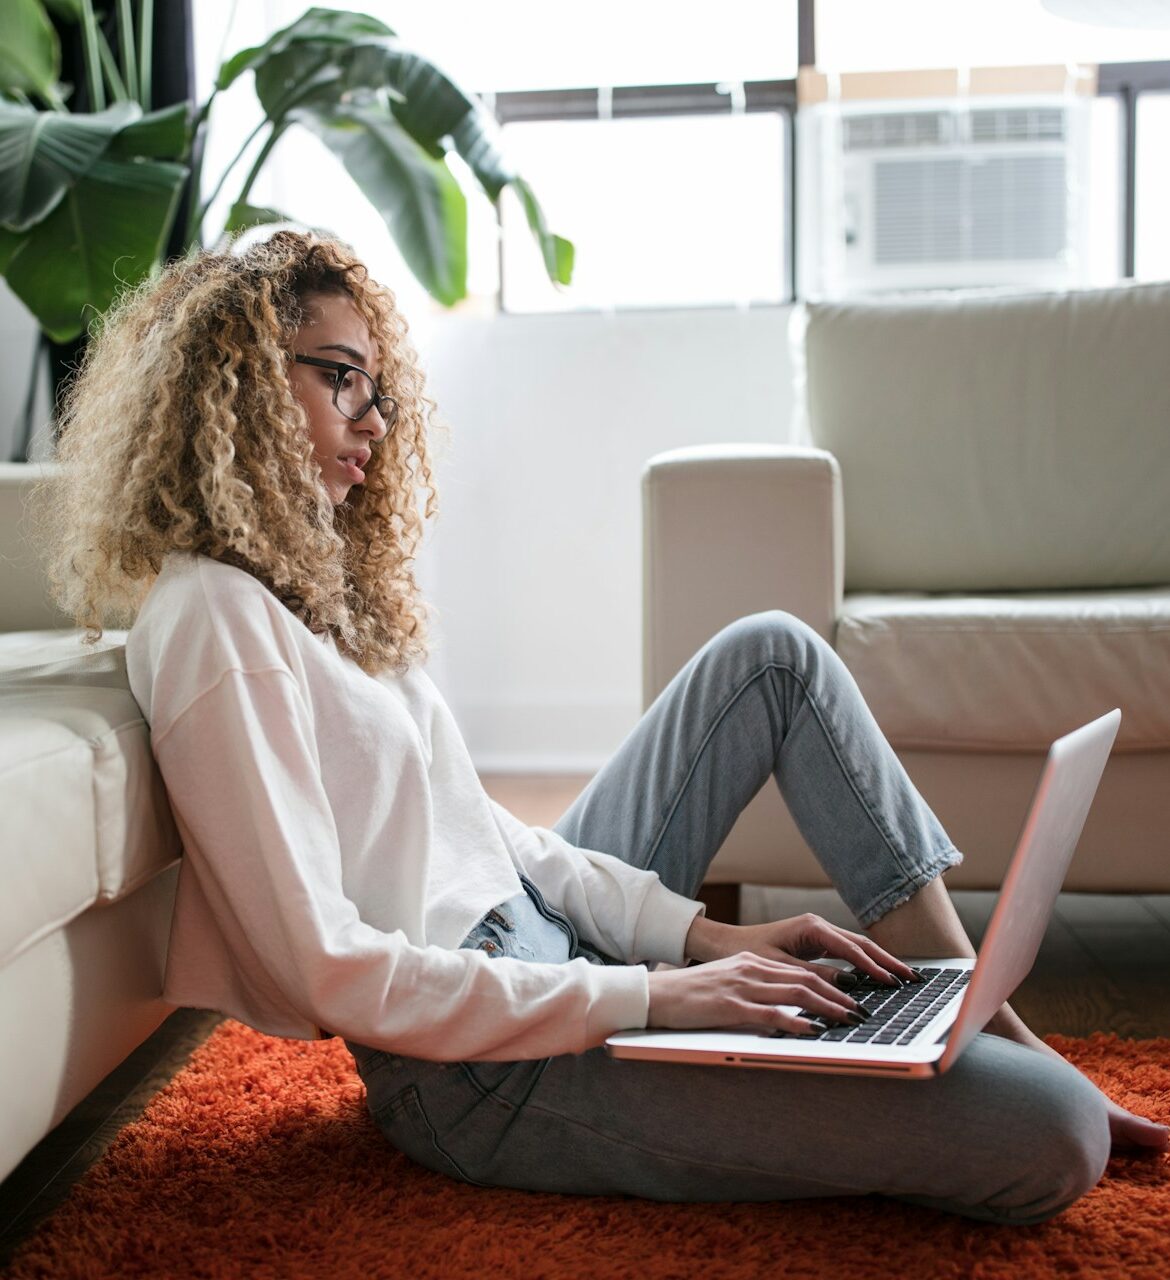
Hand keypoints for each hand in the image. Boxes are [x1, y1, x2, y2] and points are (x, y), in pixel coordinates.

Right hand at [647, 950, 867, 1035]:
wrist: (656, 994)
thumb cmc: (689, 995)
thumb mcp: (726, 984)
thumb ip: (754, 990)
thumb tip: (784, 1008)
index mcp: (751, 962)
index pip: (800, 971)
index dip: (830, 984)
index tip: (851, 998)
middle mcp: (751, 969)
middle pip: (805, 979)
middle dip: (839, 996)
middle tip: (862, 1011)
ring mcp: (741, 986)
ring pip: (796, 993)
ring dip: (828, 1008)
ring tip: (849, 1020)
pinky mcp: (731, 1006)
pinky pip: (771, 1014)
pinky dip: (797, 1021)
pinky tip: (814, 1030)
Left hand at [684, 911, 918, 987]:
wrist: (726, 944)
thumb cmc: (747, 953)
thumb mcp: (780, 968)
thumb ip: (814, 976)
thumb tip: (848, 986)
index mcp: (812, 927)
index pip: (852, 949)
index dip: (873, 968)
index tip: (893, 983)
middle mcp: (819, 926)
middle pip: (862, 944)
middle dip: (888, 961)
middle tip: (912, 978)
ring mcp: (819, 933)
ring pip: (857, 948)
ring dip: (880, 962)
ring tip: (904, 978)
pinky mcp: (816, 942)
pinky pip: (847, 953)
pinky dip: (865, 964)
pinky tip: (879, 977)